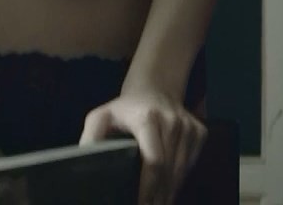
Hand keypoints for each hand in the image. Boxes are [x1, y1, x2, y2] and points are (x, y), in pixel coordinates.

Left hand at [80, 90, 207, 204]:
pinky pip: (190, 163)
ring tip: (157, 204)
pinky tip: (168, 190)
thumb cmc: (124, 109)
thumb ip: (91, 138)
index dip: (148, 187)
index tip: (140, 204)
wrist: (156, 88)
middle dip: (159, 195)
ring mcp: (189, 126)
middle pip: (169, 169)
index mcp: (148, 119)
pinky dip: (179, 180)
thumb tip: (82, 163)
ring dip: (170, 192)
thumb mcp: (101, 117)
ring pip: (181, 170)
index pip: (154, 160)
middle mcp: (173, 122)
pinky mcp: (199, 132)